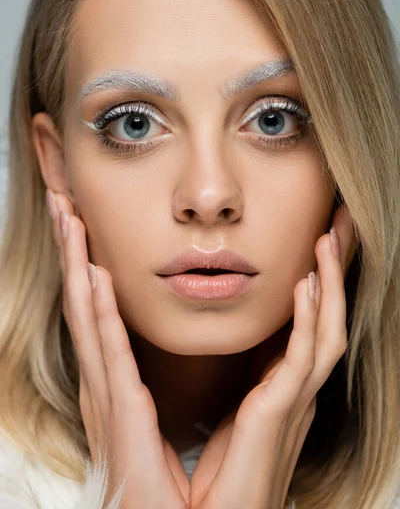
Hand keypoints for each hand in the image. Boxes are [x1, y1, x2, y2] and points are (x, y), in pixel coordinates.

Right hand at [46, 190, 189, 508]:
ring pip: (87, 317)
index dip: (86, 268)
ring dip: (76, 265)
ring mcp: (107, 399)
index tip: (83, 226)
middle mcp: (105, 387)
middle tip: (64, 204)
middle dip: (72, 252)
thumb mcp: (176, 424)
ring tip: (67, 219)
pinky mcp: (120, 416)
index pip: (99, 313)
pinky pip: (108, 354)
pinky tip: (90, 275)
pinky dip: (96, 312)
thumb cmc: (177, 494)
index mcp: (117, 388)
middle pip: (85, 305)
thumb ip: (169, 383)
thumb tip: (178, 345)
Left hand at [189, 203, 357, 508]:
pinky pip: (302, 361)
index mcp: (287, 388)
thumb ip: (251, 380)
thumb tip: (252, 347)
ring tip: (326, 242)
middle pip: (326, 321)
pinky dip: (308, 321)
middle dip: (335, 276)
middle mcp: (300, 392)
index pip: (310, 325)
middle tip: (338, 229)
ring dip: (328, 286)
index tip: (317, 245)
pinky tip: (305, 287)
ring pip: (325, 333)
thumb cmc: (227, 474)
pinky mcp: (280, 415)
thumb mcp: (240, 412)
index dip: (318, 285)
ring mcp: (295, 403)